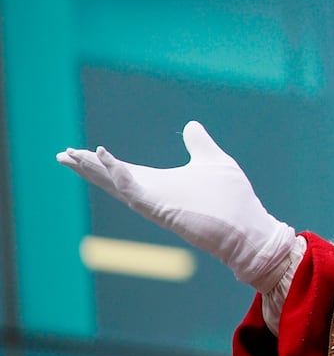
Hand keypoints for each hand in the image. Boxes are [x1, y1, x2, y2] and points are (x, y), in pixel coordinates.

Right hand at [56, 121, 295, 291]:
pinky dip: (120, 176)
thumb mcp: (213, 162)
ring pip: (117, 185)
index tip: (77, 151)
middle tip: (61, 154)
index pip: (123, 171)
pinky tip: (107, 160)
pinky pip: (136, 191)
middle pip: (111, 179)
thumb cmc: (233, 201)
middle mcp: (153, 195)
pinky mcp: (163, 209)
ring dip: (95, 170)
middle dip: (87, 167)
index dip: (100, 162)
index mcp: (160, 184)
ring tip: (72, 156)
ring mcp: (156, 203)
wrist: (249, 230)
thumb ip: (199, 144)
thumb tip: (192, 125)